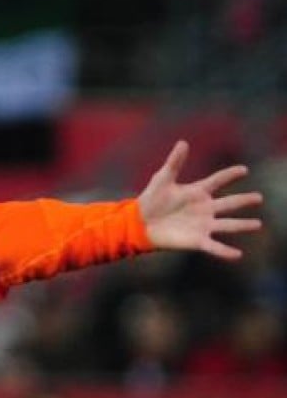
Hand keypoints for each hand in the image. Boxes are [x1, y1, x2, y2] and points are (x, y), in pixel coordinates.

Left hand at [138, 140, 262, 259]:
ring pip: (227, 225)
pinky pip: (214, 246)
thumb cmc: (151, 200)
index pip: (218, 181)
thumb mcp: (162, 179)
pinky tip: (237, 255)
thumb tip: (183, 143)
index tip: (243, 170)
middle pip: (229, 203)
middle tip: (259, 198)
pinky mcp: (196, 240)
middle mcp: (204, 208)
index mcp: (197, 192)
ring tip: (257, 224)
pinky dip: (225, 251)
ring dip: (242, 225)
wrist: (139, 224)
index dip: (230, 175)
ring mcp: (202, 225)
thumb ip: (174, 163)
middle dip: (244, 200)